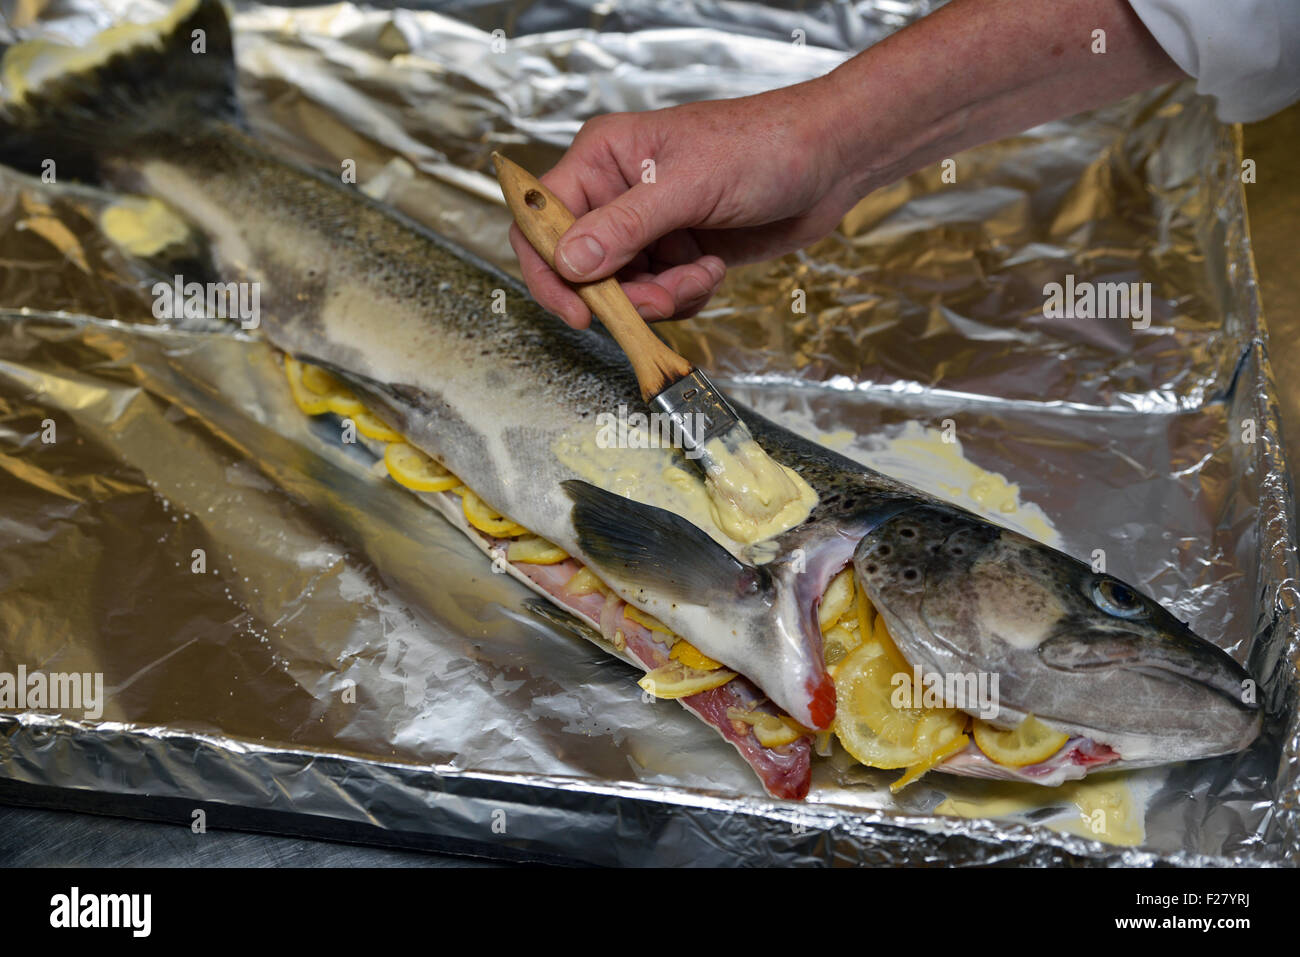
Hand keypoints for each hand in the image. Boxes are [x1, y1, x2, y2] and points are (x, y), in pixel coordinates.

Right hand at [509, 78, 856, 327]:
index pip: (541, 221)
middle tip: (664, 297)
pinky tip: (712, 268)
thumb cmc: (764, 146)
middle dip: (624, 294)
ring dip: (663, 297)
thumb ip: (625, 227)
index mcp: (602, 158)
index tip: (579, 311)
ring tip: (700, 272)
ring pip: (624, 291)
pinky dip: (685, 295)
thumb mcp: (690, 184)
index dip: (550, 271)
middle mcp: (616, 193)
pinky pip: (659, 297)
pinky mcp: (677, 253)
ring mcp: (648, 227)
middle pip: (582, 269)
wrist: (830, 161)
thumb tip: (569, 263)